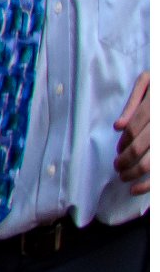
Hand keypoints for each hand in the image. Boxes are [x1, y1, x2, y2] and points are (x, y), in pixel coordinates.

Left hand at [114, 71, 149, 194]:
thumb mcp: (149, 81)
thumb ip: (134, 101)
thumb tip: (118, 127)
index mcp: (155, 106)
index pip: (135, 128)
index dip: (124, 142)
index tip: (118, 149)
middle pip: (141, 146)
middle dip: (125, 160)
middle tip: (117, 166)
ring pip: (153, 162)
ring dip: (136, 173)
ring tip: (124, 177)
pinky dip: (150, 185)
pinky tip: (137, 190)